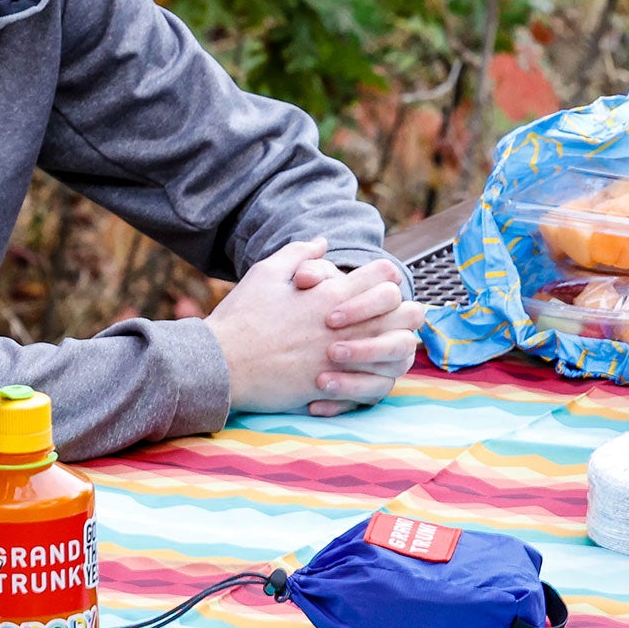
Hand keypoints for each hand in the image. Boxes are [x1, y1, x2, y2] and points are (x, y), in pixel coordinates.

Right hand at [205, 239, 424, 415]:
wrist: (221, 364)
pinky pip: (375, 384)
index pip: (385, 276)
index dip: (388, 277)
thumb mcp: (267, 272)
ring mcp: (341, 358)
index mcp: (330, 294)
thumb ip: (299, 253)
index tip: (381, 284)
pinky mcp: (333, 386)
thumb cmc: (241, 317)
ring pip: (397, 350)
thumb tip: (323, 241)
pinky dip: (379, 376)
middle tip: (398, 315)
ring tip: (392, 344)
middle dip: (406, 311)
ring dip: (398, 344)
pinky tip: (373, 372)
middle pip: (404, 312)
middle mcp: (344, 326)